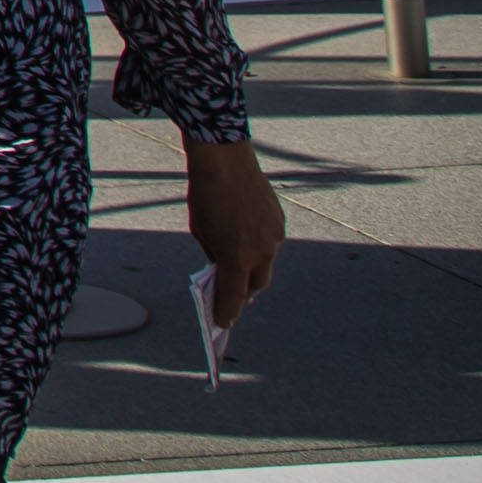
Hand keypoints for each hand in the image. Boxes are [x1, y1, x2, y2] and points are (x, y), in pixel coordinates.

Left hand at [187, 138, 283, 327]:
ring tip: (239, 266)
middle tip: (233, 298)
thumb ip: (214, 255)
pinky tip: (247, 238)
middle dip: (244, 293)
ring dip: (252, 267)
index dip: (227, 312)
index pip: (234, 297)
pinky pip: (270, 242)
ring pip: (265, 263)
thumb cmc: (205, 195)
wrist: (225, 159)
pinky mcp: (280, 222)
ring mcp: (275, 237)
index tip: (222, 323)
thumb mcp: (200, 230)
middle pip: (256, 285)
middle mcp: (261, 251)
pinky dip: (258, 245)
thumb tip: (222, 270)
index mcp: (237, 257)